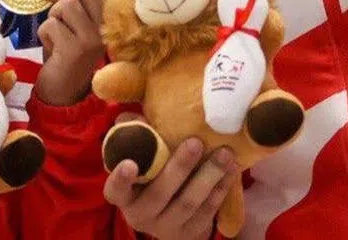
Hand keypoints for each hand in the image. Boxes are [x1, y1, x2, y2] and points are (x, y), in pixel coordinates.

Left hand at [33, 0, 105, 105]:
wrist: (63, 93)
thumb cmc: (64, 56)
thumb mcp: (71, 26)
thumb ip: (70, 4)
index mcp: (106, 20)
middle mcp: (105, 29)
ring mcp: (92, 40)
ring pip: (67, 5)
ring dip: (52, 16)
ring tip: (53, 32)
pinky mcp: (75, 51)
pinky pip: (51, 26)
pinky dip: (43, 34)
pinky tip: (50, 48)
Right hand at [103, 115, 237, 239]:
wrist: (168, 214)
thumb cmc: (151, 173)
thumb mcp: (139, 157)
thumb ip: (135, 136)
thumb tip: (139, 119)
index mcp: (124, 196)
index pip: (115, 190)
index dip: (121, 179)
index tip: (130, 164)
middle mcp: (141, 215)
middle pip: (159, 194)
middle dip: (179, 167)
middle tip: (195, 142)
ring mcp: (166, 227)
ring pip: (188, 203)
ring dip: (208, 176)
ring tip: (224, 153)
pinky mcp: (190, 233)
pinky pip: (207, 211)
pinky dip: (220, 189)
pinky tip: (231, 170)